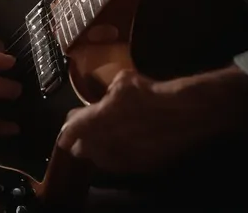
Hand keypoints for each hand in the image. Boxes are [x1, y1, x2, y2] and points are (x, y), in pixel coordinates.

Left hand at [58, 69, 190, 172]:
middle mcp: (104, 144)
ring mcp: (121, 159)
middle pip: (82, 150)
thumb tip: (106, 96)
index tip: (68, 127)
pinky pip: (120, 164)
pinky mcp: (138, 167)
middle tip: (88, 130)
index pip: (70, 131)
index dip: (67, 129)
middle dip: (82, 140)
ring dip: (99, 149)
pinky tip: (127, 144)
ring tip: (107, 137)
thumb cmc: (149, 92)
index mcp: (95, 121)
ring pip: (100, 160)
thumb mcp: (122, 80)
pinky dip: (118, 155)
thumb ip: (107, 91)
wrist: (180, 113)